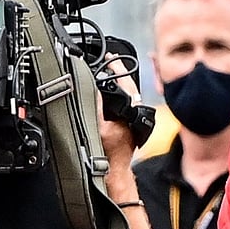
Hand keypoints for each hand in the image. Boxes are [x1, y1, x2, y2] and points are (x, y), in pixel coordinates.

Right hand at [97, 54, 137, 169]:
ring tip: (107, 71)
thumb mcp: (97, 126)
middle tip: (108, 61)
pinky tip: (107, 91)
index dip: (117, 68)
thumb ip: (95, 106)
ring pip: (127, 94)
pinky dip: (116, 94)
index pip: (127, 82)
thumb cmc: (108, 153)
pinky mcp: (129, 123)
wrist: (113, 171)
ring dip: (117, 83)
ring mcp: (133, 118)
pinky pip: (124, 103)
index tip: (109, 57)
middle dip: (118, 72)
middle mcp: (136, 112)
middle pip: (129, 86)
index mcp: (132, 110)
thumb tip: (93, 87)